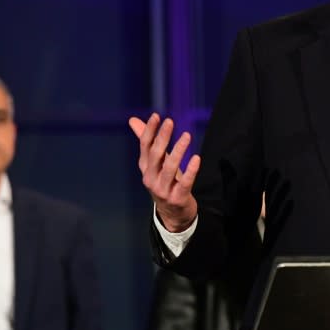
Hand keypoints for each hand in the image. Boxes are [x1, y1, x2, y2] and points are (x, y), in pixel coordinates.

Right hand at [130, 113, 199, 232]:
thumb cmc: (164, 180)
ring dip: (178, 151)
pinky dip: (191, 170)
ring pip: (169, 168)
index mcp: (145, 167)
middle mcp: (150, 178)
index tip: (156, 116)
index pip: (145, 146)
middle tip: (170, 122)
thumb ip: (146, 141)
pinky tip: (197, 158)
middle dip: (162, 138)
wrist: (172, 213)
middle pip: (155, 155)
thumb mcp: (155, 162)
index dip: (149, 131)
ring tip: (187, 136)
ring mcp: (163, 189)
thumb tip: (133, 120)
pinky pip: (185, 183)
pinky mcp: (177, 198)